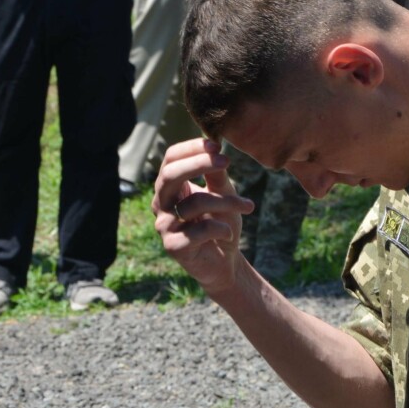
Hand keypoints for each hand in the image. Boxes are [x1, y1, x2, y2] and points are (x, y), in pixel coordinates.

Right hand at [152, 138, 254, 296]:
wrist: (224, 262)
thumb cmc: (221, 225)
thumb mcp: (223, 195)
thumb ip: (217, 175)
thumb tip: (214, 150)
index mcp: (169, 188)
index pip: (170, 159)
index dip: (191, 148)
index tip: (217, 144)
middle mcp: (161, 205)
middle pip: (170, 175)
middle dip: (199, 163)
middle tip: (226, 161)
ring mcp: (164, 226)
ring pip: (195, 202)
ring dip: (227, 202)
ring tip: (247, 206)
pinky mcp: (174, 247)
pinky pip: (201, 229)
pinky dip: (222, 228)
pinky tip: (228, 233)